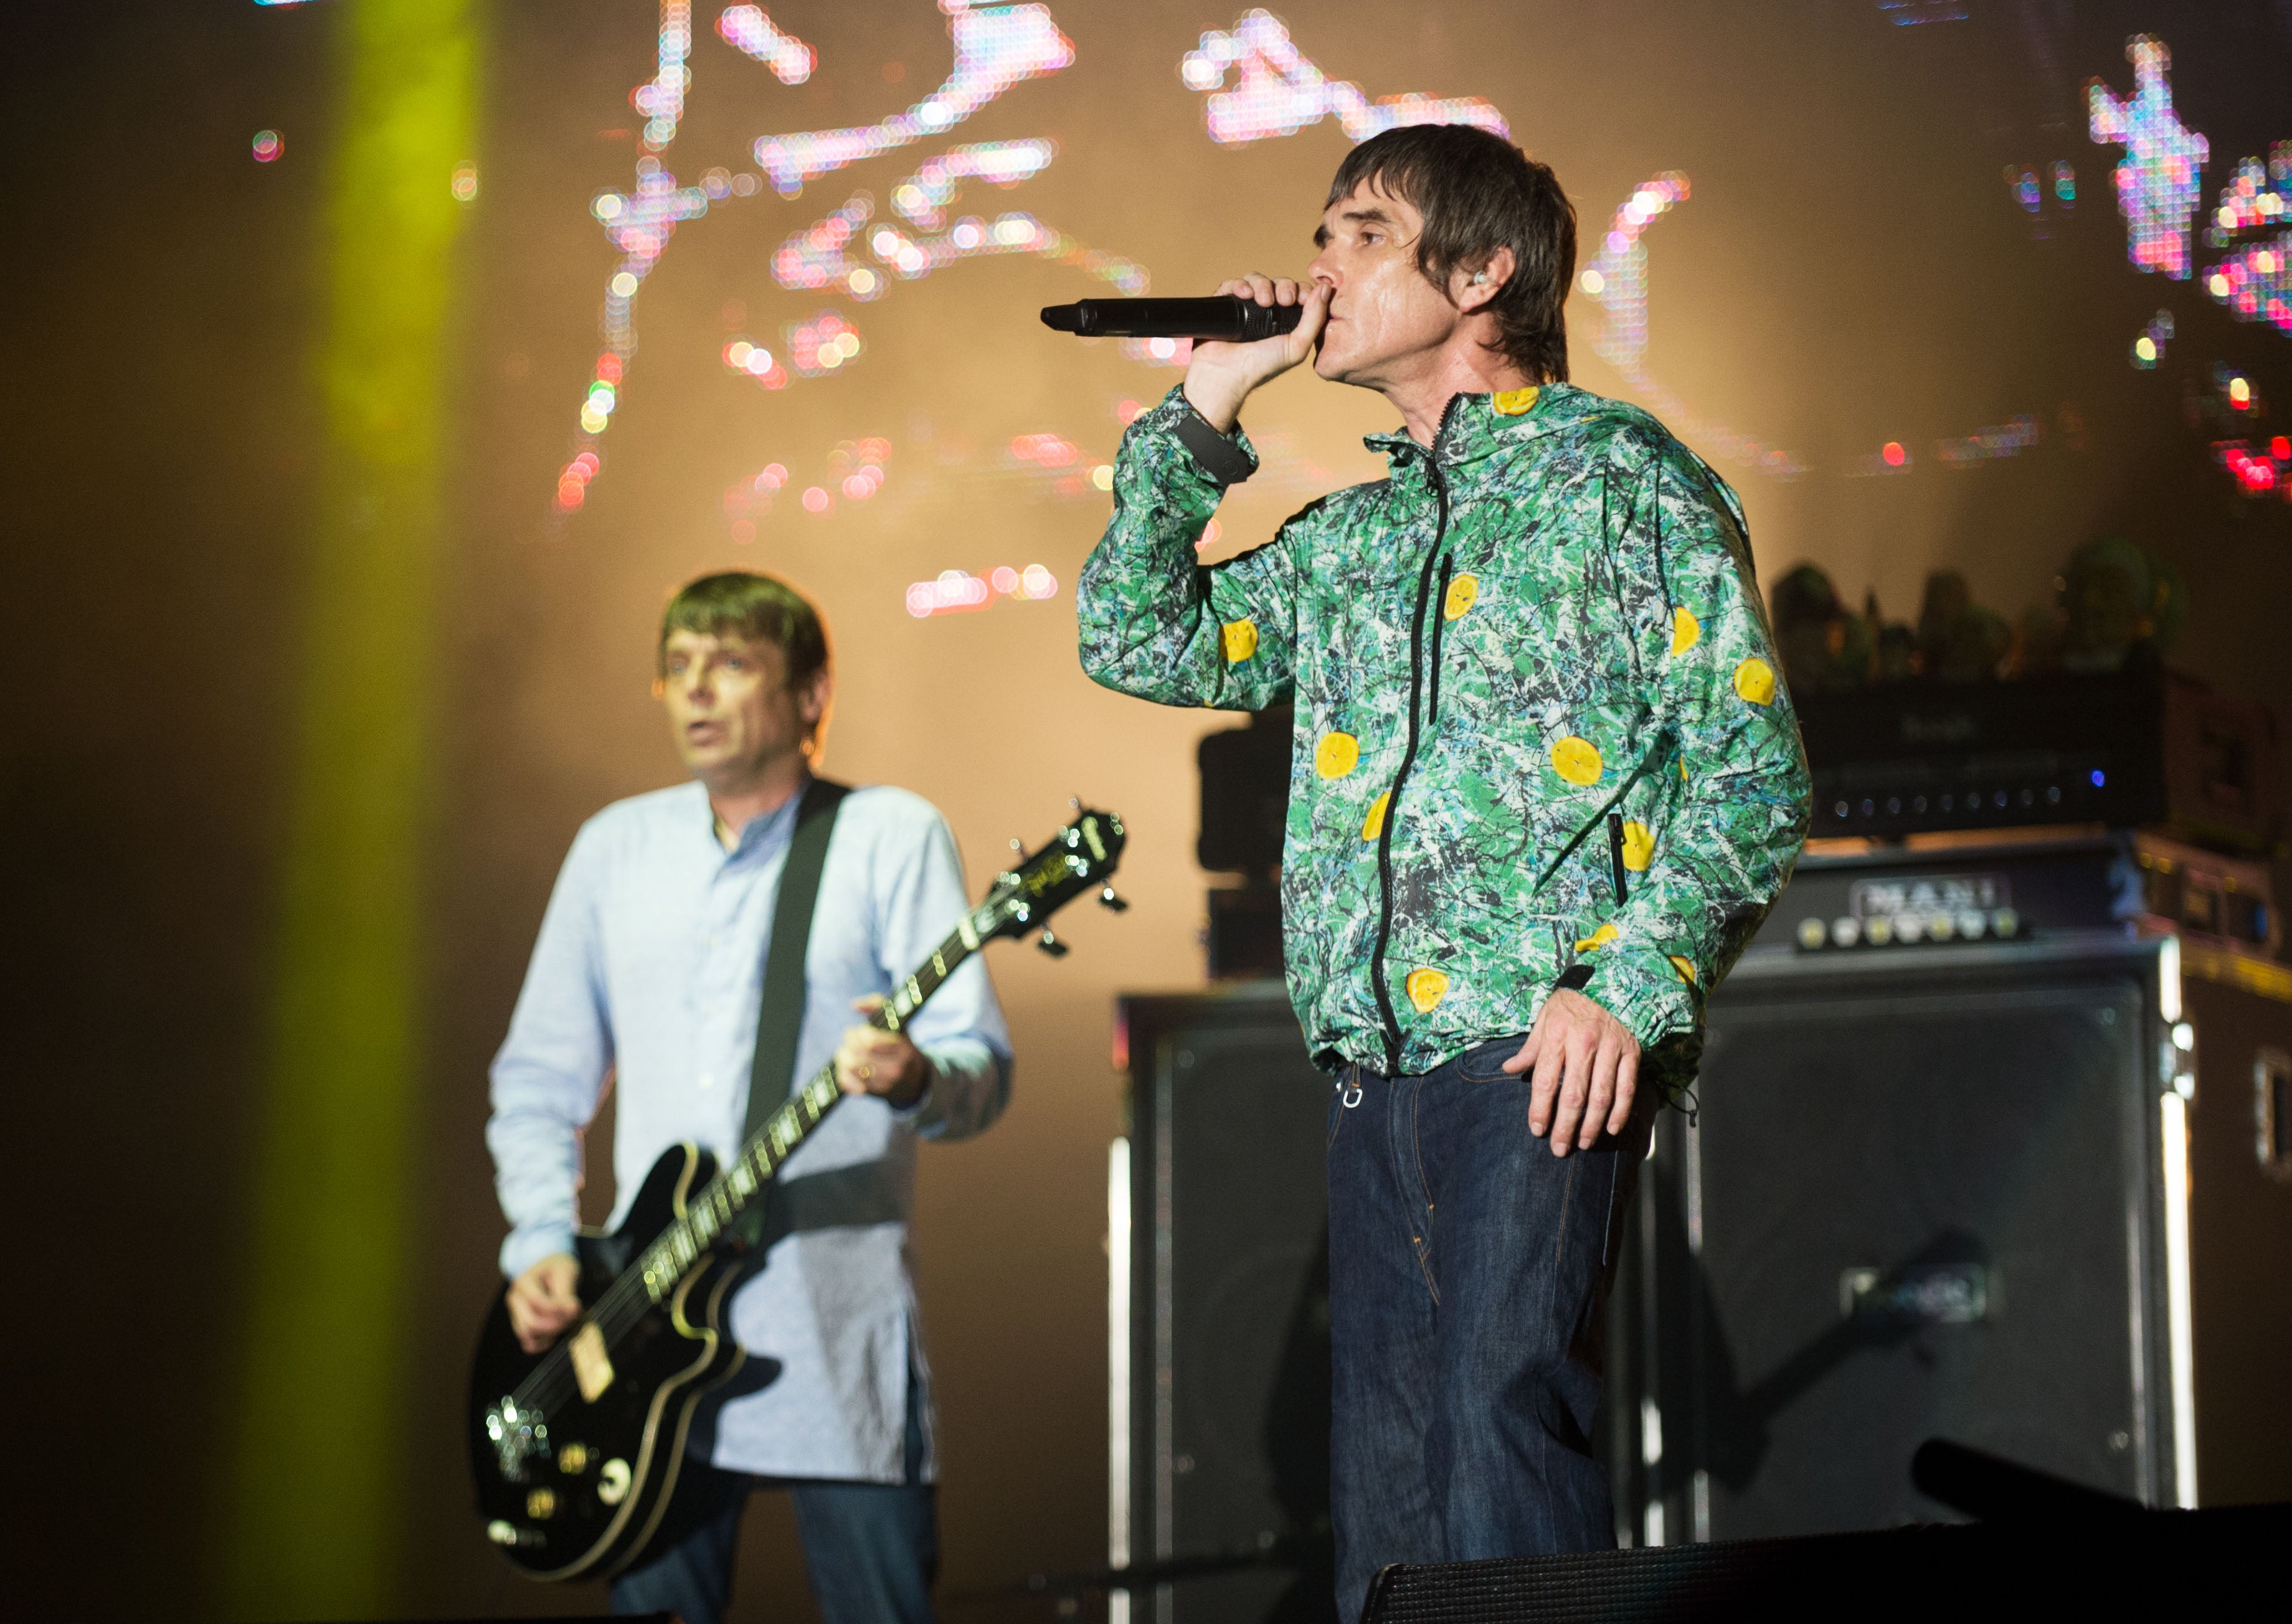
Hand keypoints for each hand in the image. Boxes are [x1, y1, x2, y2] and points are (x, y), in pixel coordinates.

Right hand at [506, 1252, 580, 1352]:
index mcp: (523, 1282)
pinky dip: (542, 1344)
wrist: (548, 1268)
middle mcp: (515, 1299)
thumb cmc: (558, 1268)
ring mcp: (515, 1313)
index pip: (537, 1302)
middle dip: (556, 1325)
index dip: (558, 1310)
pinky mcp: (520, 1324)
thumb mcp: (565, 1272)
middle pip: (531, 1323)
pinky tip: (555, 1335)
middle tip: (573, 1317)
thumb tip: (571, 1311)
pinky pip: (527, 1343)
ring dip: (550, 1334)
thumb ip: (567, 1293)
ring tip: (565, 1322)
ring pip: (528, 1335)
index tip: (576, 1307)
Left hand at [835, 996, 930, 1107]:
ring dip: (843, 1057)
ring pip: (850, 1068)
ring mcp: (885, 1084)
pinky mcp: (874, 1094)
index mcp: (903, 1049)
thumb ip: (878, 1005)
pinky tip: (847, 1068)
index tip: (860, 1030)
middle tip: (850, 1039)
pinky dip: (843, 1073)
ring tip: (846, 1052)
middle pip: (858, 1055)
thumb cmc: (901, 1045)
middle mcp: (896, 1069)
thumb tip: (854, 1005)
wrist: (915, 1079)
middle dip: (849, 1043)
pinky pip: (848, 1084)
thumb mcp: (897, 1024)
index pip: (870, 1042)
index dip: (859, 1033)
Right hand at [1182, 275, 1331, 431]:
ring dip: (1262, 284)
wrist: (1225, 375)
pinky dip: (1239, 284)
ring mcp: (1245, 308)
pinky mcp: (1225, 305)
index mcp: (1286, 322)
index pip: (1299, 293)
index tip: (1301, 299)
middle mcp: (1266, 313)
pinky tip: (1244, 295)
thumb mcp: (1297, 347)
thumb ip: (1315, 319)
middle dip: (1284, 286)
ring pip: (1257, 279)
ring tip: (1263, 301)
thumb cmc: (1261, 367)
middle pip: (1279, 282)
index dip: (1303, 290)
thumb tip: (1326, 288)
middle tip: (1284, 300)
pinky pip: (1233, 284)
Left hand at [1501, 989, 1640, 1156]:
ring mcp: (1611, 1049)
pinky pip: (1627, 1088)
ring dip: (1592, 1125)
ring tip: (1584, 1144)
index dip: (1541, 1109)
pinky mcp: (1631, 1053)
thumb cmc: (1571, 1003)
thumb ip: (1530, 1048)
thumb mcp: (1545, 1018)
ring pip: (1601, 1096)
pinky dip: (1620, 1111)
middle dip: (1566, 1126)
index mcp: (1558, 1035)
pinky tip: (1611, 1129)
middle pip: (1574, 1094)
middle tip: (1560, 1149)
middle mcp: (1585, 1043)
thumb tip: (1508, 1069)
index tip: (1537, 1130)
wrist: (1612, 981)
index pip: (1546, 1080)